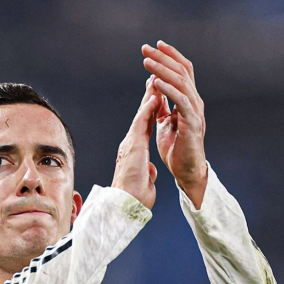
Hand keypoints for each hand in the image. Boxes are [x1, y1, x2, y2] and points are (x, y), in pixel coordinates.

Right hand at [111, 77, 158, 209]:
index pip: (144, 127)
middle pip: (141, 116)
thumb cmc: (135, 197)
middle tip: (154, 80)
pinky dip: (148, 109)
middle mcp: (130, 144)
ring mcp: (130, 144)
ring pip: (141, 115)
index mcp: (135, 152)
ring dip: (148, 97)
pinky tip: (154, 96)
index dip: (151, 112)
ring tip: (155, 80)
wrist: (126, 204)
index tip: (157, 99)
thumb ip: (148, 172)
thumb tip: (151, 170)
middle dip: (149, 98)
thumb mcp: (145, 180)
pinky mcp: (132, 146)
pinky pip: (141, 123)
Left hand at [142, 40, 207, 207]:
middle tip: (146, 48)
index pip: (181, 71)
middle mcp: (194, 102)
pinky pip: (181, 101)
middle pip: (180, 72)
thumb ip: (162, 106)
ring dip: (163, 70)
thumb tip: (153, 87)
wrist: (186, 172)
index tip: (154, 46)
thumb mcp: (165, 123)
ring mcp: (195, 112)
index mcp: (188, 101)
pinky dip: (169, 90)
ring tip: (147, 62)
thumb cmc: (176, 150)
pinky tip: (157, 83)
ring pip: (180, 83)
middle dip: (163, 58)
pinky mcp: (192, 123)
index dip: (169, 57)